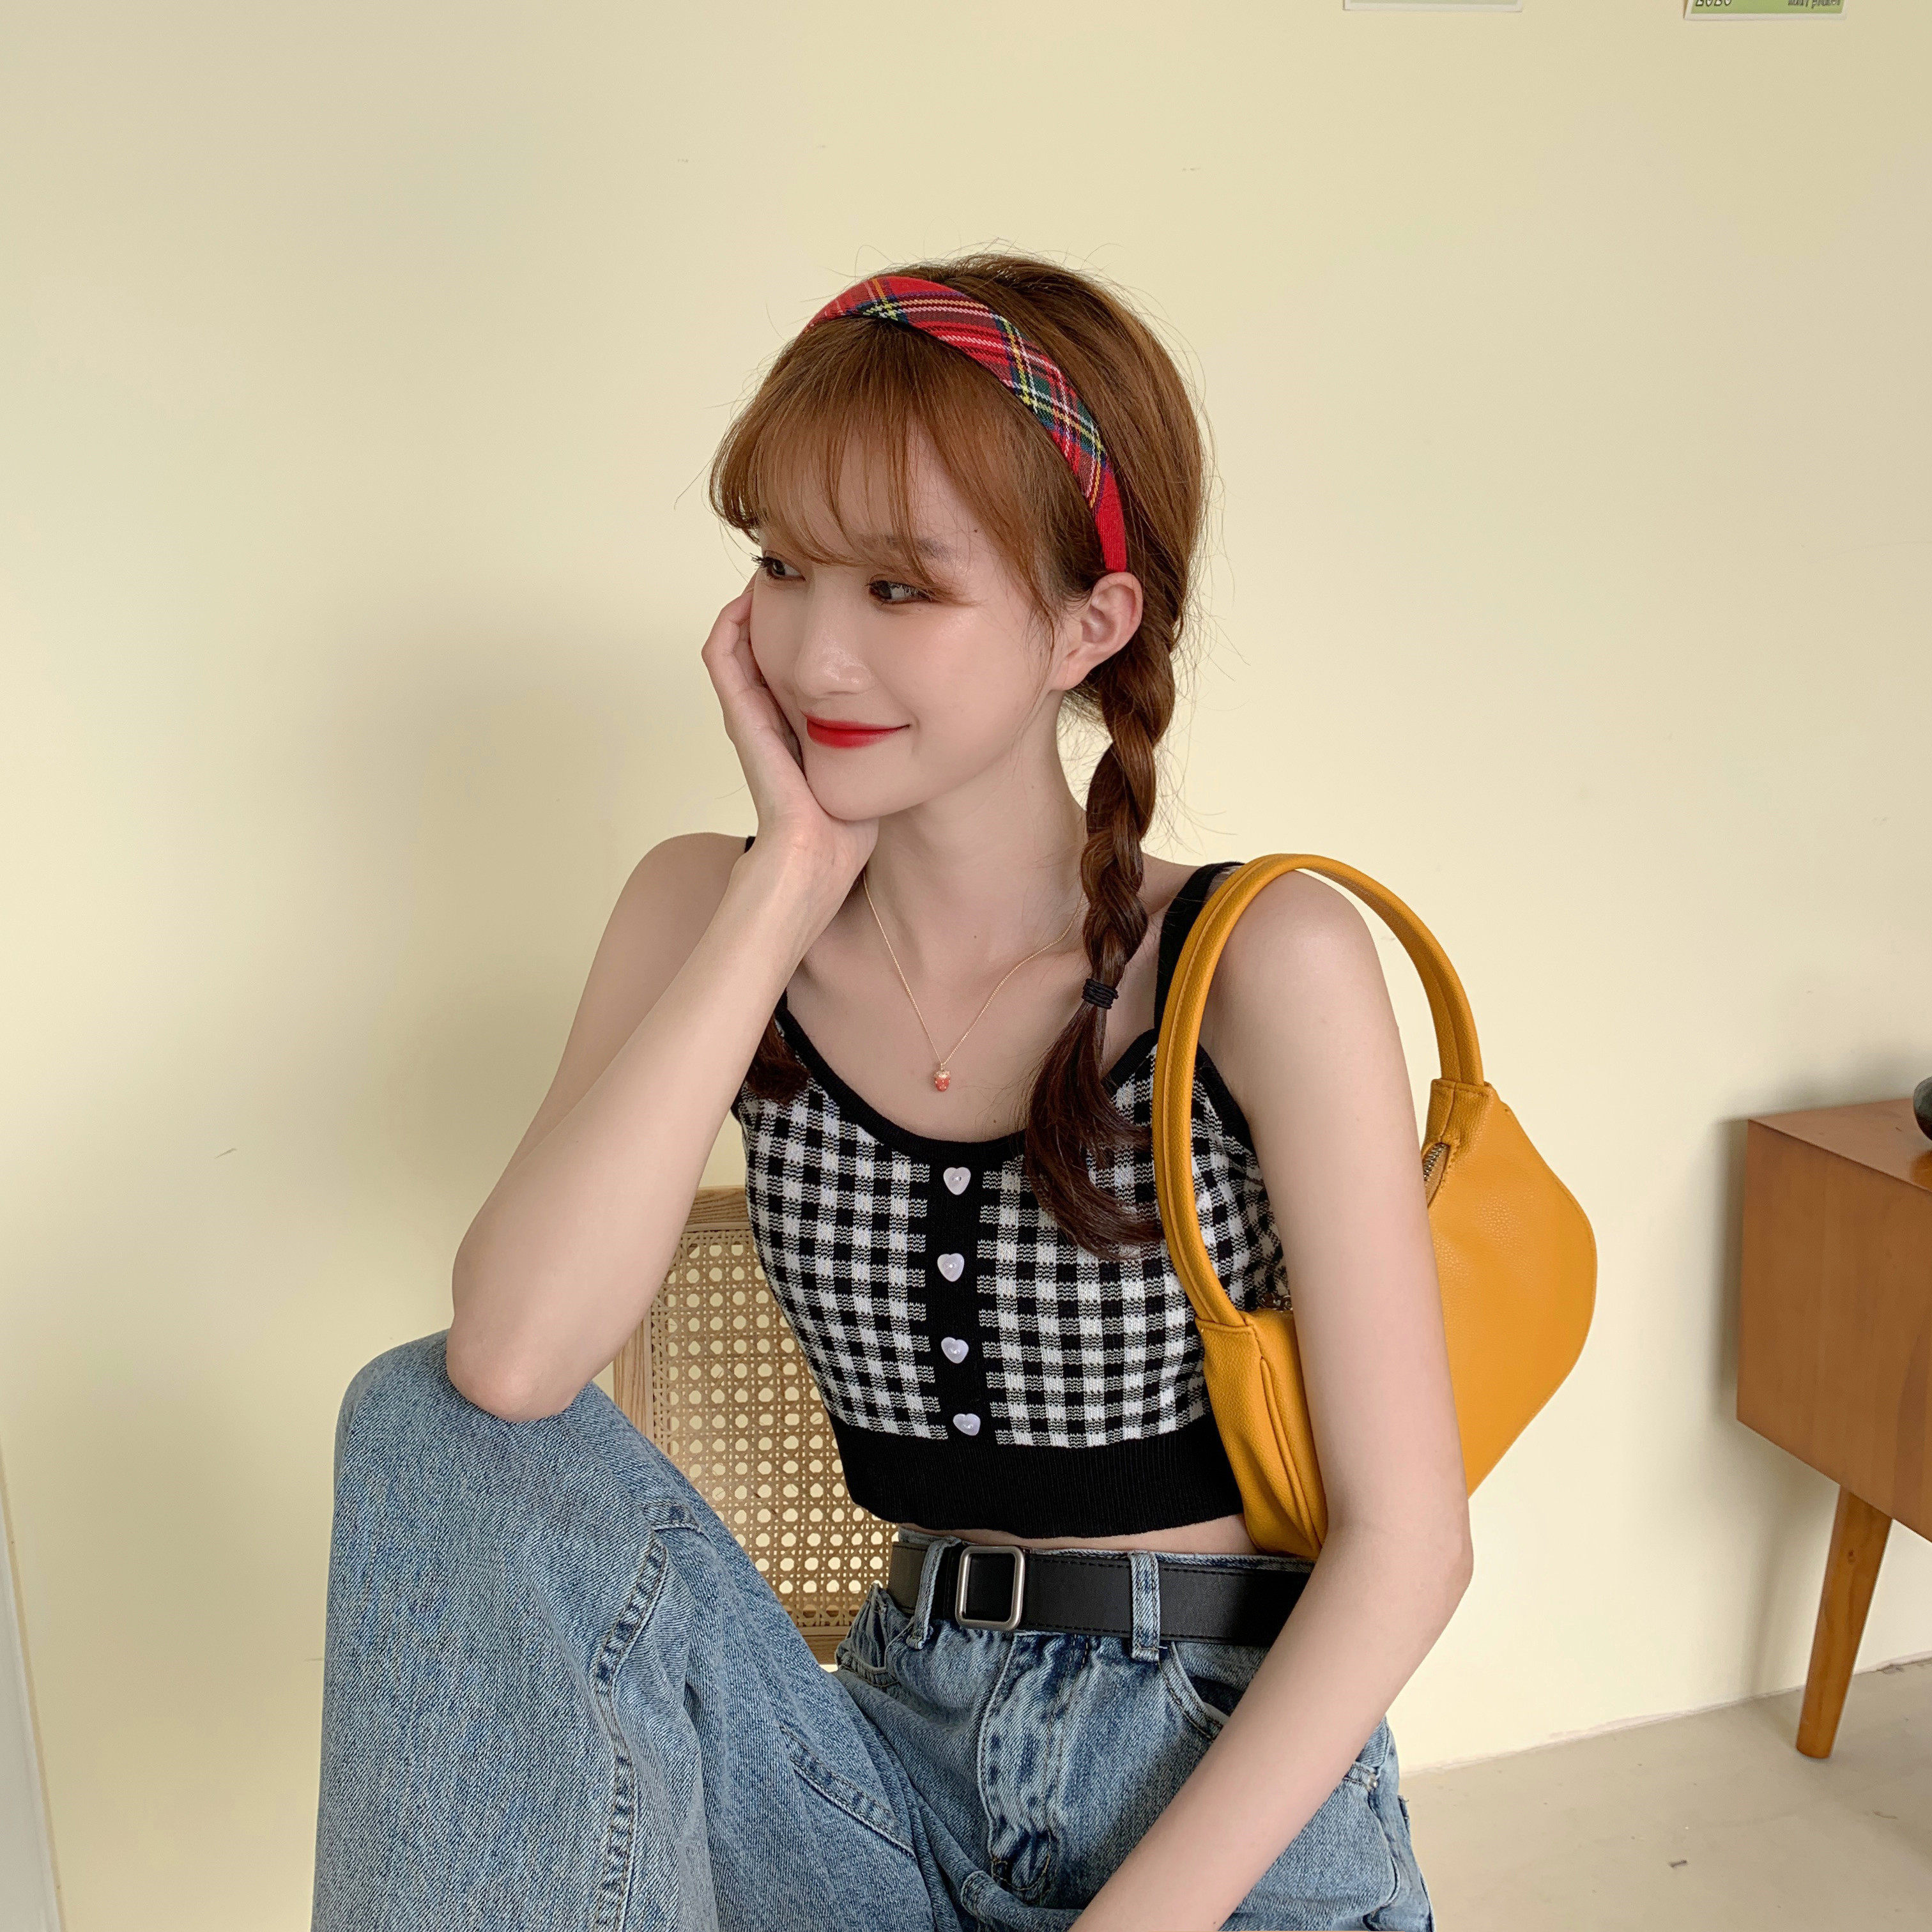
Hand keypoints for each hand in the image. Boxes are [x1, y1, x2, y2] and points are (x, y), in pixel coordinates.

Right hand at [701, 571, 877, 906]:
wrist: (817, 860)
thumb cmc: (848, 830)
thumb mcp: (879, 765)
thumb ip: (894, 735)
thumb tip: (944, 704)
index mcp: (796, 723)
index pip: (793, 657)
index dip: (811, 620)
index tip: (839, 585)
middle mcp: (767, 713)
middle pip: (765, 639)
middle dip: (784, 599)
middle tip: (805, 561)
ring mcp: (748, 713)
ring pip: (738, 638)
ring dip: (755, 599)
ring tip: (778, 562)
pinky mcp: (739, 716)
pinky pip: (723, 652)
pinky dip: (734, 618)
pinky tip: (758, 589)